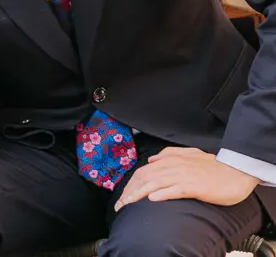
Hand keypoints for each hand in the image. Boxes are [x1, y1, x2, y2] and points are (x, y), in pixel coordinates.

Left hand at [114, 147, 258, 210]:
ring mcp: (183, 176)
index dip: (131, 183)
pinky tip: (152, 199)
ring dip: (139, 195)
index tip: (123, 195)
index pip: (144, 171)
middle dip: (130, 192)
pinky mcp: (193, 186)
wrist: (236, 170)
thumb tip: (152, 159)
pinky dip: (161, 194)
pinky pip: (174, 190)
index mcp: (171, 160)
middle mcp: (173, 166)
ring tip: (128, 204)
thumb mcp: (190, 154)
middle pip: (145, 178)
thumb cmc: (214, 166)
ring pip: (155, 184)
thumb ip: (170, 154)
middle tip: (121, 204)